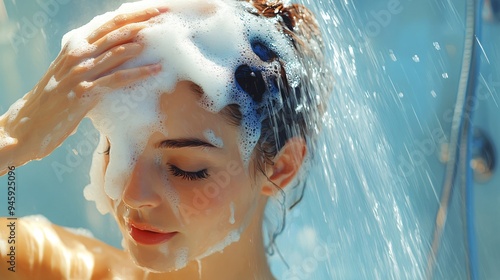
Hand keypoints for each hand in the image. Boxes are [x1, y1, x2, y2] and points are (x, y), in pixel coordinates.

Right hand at [0, 7, 167, 173]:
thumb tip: (112, 54)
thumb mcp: (67, 72)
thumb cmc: (51, 100)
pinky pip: (117, 78)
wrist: (28, 124)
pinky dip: (139, 73)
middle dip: (140, 19)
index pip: (106, 24)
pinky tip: (155, 69)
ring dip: (141, 41)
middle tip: (161, 13)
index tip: (151, 10)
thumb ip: (87, 60)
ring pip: (116, 50)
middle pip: (114, 30)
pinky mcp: (85, 92)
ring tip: (159, 35)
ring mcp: (80, 72)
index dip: (131, 15)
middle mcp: (77, 54)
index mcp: (74, 46)